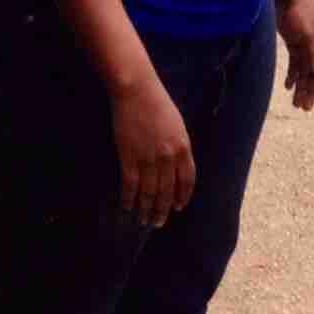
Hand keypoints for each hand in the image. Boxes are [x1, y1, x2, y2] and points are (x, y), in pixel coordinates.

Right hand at [110, 77, 193, 227]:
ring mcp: (148, 158)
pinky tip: (127, 206)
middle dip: (162, 210)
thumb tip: (177, 166)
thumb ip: (179, 146)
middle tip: (157, 223)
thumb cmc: (157, 104)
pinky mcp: (129, 157)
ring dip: (145, 209)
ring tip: (142, 219)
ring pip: (149, 193)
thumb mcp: (177, 125)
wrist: (137, 91)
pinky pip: (130, 185)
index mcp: (183, 148)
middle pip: (167, 191)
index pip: (187, 181)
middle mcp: (168, 157)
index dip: (182, 197)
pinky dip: (128, 198)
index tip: (178, 208)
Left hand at [277, 0, 313, 110]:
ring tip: (295, 103)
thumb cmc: (299, 13)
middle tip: (304, 108)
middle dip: (311, 91)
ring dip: (301, 86)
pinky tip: (287, 86)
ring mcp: (306, 44)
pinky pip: (296, 63)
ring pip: (305, 70)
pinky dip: (292, 75)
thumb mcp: (306, 36)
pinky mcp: (294, 41)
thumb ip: (313, 57)